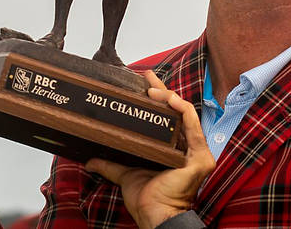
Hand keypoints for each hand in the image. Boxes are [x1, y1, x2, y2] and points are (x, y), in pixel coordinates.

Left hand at [85, 71, 214, 228]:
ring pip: (184, 115)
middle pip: (175, 112)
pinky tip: (170, 99)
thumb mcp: (125, 175)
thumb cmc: (149, 199)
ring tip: (152, 87)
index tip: (143, 83)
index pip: (166, 118)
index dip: (157, 99)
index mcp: (173, 150)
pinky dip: (182, 109)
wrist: (155, 215)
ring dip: (168, 97)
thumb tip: (90, 160)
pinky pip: (192, 126)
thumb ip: (110, 165)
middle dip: (161, 91)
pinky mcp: (200, 157)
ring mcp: (196, 152)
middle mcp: (187, 148)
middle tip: (146, 75)